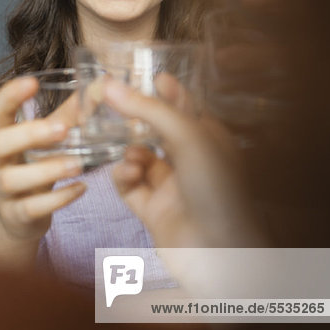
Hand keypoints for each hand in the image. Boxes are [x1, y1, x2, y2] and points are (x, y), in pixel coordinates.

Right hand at [0, 77, 85, 242]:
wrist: (19, 217)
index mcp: (3, 134)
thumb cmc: (35, 165)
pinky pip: (32, 208)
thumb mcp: (49, 140)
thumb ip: (70, 115)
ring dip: (47, 170)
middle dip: (28, 134)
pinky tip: (81, 189)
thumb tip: (99, 87)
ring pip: (12, 179)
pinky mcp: (16, 215)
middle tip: (62, 130)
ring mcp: (2, 190)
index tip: (32, 82)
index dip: (11, 95)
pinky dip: (58, 199)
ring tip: (78, 164)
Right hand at [104, 79, 263, 247]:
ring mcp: (172, 186)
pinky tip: (127, 174)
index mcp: (209, 139)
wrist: (220, 253)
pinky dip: (124, 177)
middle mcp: (191, 160)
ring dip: (130, 152)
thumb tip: (110, 85)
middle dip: (137, 119)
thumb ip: (148, 110)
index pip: (187, 107)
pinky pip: (131, 186)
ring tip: (131, 156)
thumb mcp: (187, 136)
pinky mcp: (154, 210)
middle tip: (111, 103)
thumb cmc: (215, 186)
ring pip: (140, 158)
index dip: (169, 91)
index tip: (149, 76)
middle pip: (158, 131)